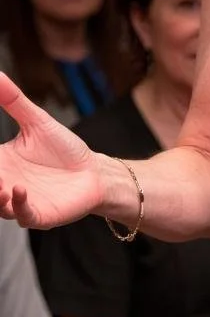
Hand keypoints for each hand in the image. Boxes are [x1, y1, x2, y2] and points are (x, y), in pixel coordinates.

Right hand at [0, 72, 102, 227]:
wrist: (94, 172)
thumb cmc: (64, 150)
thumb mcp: (36, 121)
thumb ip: (12, 101)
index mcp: (0, 164)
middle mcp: (4, 186)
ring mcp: (19, 202)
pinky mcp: (39, 215)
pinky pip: (22, 215)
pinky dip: (18, 205)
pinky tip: (18, 190)